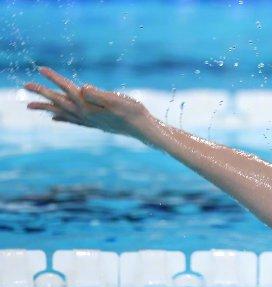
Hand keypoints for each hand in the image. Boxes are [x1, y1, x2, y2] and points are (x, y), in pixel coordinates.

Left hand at [24, 67, 152, 137]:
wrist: (143, 129)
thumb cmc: (133, 112)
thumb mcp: (117, 100)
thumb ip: (98, 95)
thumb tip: (82, 89)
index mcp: (88, 106)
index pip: (67, 89)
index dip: (54, 78)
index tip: (41, 69)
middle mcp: (85, 115)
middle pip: (59, 102)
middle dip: (42, 93)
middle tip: (25, 86)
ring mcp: (88, 121)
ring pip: (61, 112)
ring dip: (46, 107)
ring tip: (31, 106)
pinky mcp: (94, 124)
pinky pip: (71, 120)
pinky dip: (61, 118)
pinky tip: (55, 118)